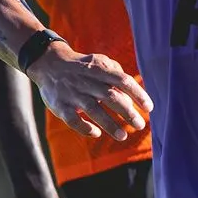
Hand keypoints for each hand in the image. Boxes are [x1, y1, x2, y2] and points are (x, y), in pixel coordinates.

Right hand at [26, 43, 152, 139]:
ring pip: (94, 110)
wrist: (48, 63)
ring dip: (110, 125)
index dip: (138, 94)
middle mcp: (87, 81)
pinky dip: (85, 128)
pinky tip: (96, 133)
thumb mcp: (98, 61)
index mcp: (99, 70)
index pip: (123, 81)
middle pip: (111, 97)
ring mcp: (73, 94)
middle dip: (128, 113)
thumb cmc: (81, 67)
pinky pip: (73, 120)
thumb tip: (132, 92)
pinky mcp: (60, 105)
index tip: (149, 108)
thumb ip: (116, 73)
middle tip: (140, 125)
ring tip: (123, 136)